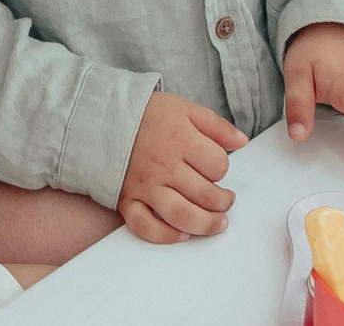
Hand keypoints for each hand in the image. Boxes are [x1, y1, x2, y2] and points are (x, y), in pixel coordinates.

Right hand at [117, 90, 247, 243]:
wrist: (101, 118)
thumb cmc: (145, 115)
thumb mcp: (184, 108)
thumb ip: (216, 125)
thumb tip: (242, 141)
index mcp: (180, 140)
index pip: (217, 166)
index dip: (223, 171)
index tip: (218, 170)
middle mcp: (163, 165)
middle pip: (205, 195)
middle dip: (223, 203)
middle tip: (226, 202)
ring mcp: (145, 185)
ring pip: (181, 215)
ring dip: (205, 225)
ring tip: (217, 224)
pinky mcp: (127, 200)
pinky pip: (146, 226)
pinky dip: (165, 236)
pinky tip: (182, 234)